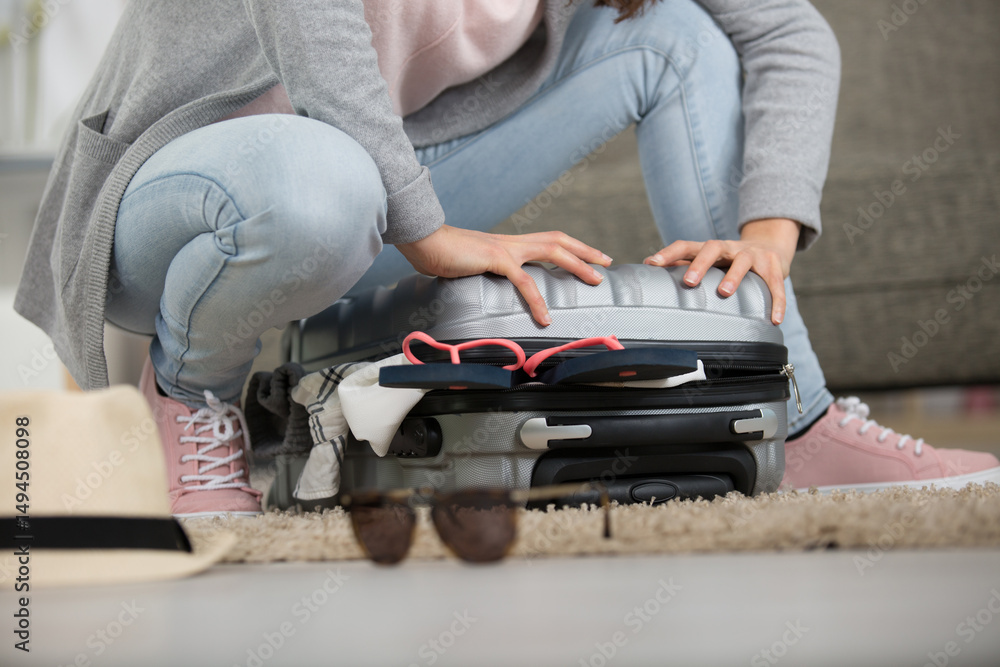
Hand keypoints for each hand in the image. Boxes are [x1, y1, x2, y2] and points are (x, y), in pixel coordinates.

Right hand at [396, 225, 611, 325]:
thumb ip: (485, 275)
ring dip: (577, 265)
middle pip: (558, 240)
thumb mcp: (470, 267)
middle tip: (606, 263)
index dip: (571, 247)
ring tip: (595, 280)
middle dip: (585, 251)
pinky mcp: (495, 259)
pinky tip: (545, 317)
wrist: (423, 242)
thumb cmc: (441, 255)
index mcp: (507, 244)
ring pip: (552, 250)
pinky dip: (537, 300)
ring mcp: (506, 248)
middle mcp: (511, 242)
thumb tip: (490, 290)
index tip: (590, 256)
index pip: (547, 240)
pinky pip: (524, 281)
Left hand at [642, 218, 800, 324]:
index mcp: (710, 249)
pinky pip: (776, 285)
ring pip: (743, 262)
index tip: (652, 263)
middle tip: (689, 281)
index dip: (668, 253)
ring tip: (724, 292)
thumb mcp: (708, 260)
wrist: (771, 246)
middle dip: (700, 264)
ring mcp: (754, 255)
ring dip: (733, 276)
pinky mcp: (774, 267)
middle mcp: (731, 248)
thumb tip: (648, 267)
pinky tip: (774, 319)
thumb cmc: (730, 259)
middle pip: (713, 248)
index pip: (686, 245)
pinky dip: (776, 302)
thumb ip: (683, 264)